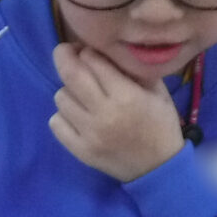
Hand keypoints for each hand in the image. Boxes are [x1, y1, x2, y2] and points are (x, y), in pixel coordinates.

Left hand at [50, 44, 184, 181]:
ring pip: (60, 97)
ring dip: (68, 90)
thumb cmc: (160, 125)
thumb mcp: (157, 91)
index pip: (92, 59)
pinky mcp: (80, 150)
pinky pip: (56, 123)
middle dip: (64, 56)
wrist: (159, 168)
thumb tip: (105, 49)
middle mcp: (104, 113)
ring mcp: (89, 134)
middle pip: (69, 74)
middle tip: (68, 55)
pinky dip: (63, 115)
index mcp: (126, 95)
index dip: (87, 50)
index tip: (89, 52)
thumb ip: (132, 68)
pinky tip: (77, 116)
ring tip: (81, 95)